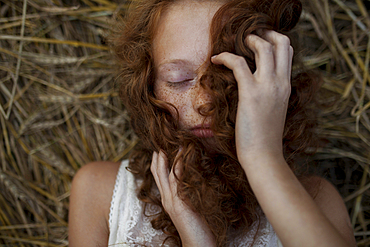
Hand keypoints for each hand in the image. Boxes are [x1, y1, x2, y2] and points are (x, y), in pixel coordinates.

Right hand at [150, 151, 215, 246]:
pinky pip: (176, 178)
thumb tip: (192, 181)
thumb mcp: (190, 207)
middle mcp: (166, 198)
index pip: (159, 177)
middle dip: (159, 156)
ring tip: (173, 143)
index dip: (159, 162)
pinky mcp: (179, 202)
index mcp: (168, 199)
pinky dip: (179, 163)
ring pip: (164, 173)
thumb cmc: (197, 227)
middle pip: (157, 172)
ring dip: (168, 157)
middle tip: (162, 142)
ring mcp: (171, 200)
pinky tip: (182, 153)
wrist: (197, 244)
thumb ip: (187, 195)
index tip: (161, 149)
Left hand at [211, 30, 292, 164]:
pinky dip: (226, 57)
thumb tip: (257, 87)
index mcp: (286, 86)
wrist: (264, 155)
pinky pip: (238, 64)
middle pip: (281, 43)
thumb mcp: (273, 111)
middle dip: (265, 33)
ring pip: (263, 47)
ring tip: (235, 43)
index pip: (288, 52)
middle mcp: (280, 83)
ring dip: (248, 40)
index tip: (259, 41)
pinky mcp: (250, 93)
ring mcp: (267, 87)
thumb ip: (270, 95)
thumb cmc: (265, 137)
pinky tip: (216, 59)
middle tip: (249, 36)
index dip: (274, 41)